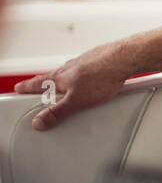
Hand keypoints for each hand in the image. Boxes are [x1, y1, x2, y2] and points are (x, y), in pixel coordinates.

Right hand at [13, 41, 133, 129]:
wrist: (122, 60)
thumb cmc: (101, 77)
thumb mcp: (76, 101)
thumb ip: (57, 112)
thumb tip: (40, 122)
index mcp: (59, 78)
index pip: (37, 84)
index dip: (26, 87)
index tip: (18, 88)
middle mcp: (68, 68)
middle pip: (50, 76)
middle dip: (42, 82)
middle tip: (35, 85)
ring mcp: (82, 63)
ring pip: (66, 72)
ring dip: (61, 78)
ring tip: (61, 84)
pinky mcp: (95, 61)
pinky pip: (83, 69)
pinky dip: (80, 74)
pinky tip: (87, 78)